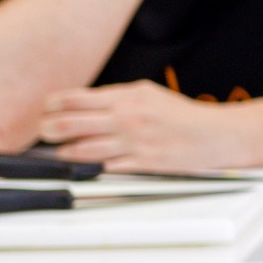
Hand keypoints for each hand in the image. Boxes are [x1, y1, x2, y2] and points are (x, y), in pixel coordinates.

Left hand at [40, 80, 249, 170]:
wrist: (217, 135)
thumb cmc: (182, 115)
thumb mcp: (148, 94)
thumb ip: (115, 97)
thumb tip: (83, 104)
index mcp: (127, 97)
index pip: (73, 98)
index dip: (52, 105)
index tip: (46, 110)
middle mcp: (126, 118)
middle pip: (69, 123)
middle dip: (48, 129)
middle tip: (45, 132)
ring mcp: (133, 142)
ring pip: (81, 150)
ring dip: (65, 153)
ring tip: (62, 152)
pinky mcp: (141, 163)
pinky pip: (104, 168)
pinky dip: (90, 168)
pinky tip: (84, 167)